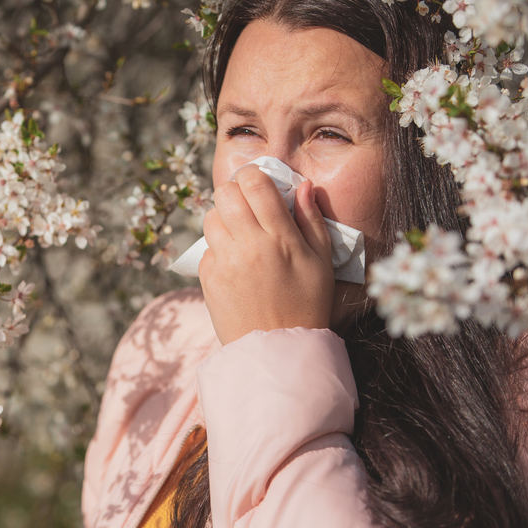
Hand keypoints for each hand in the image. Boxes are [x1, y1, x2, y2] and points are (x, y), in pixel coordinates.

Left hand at [198, 165, 334, 345]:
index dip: (254, 176)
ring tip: (240, 235)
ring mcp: (224, 261)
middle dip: (235, 192)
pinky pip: (206, 247)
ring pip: (210, 217)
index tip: (259, 185)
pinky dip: (218, 248)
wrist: (278, 352)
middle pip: (225, 193)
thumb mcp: (321, 262)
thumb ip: (311, 220)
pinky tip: (235, 263)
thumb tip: (302, 187)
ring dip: (223, 219)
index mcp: (280, 237)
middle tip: (247, 206)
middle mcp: (248, 245)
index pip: (255, 183)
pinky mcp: (208, 277)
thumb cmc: (307, 305)